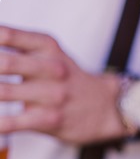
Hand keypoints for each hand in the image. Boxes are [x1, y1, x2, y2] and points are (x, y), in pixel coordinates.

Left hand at [0, 25, 124, 143]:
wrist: (109, 107)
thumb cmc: (73, 82)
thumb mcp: (53, 55)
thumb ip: (20, 48)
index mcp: (48, 48)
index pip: (7, 35)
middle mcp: (50, 69)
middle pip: (3, 63)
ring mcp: (50, 95)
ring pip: (3, 92)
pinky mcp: (49, 119)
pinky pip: (13, 122)